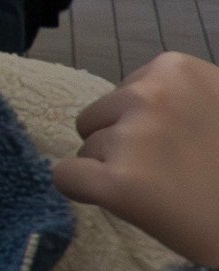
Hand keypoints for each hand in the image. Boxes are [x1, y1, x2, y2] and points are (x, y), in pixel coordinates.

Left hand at [59, 53, 218, 267]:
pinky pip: (66, 177)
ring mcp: (133, 137)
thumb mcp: (214, 101)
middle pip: (96, 119)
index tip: (178, 142)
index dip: (142, 123)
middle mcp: (151, 95)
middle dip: (120, 143)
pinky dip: (82, 191)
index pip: (123, 93)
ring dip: (113, 169)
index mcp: (175, 69)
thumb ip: (174, 94)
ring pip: (86, 149)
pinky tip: (126, 201)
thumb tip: (122, 104)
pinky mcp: (118, 183)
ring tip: (164, 187)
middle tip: (168, 168)